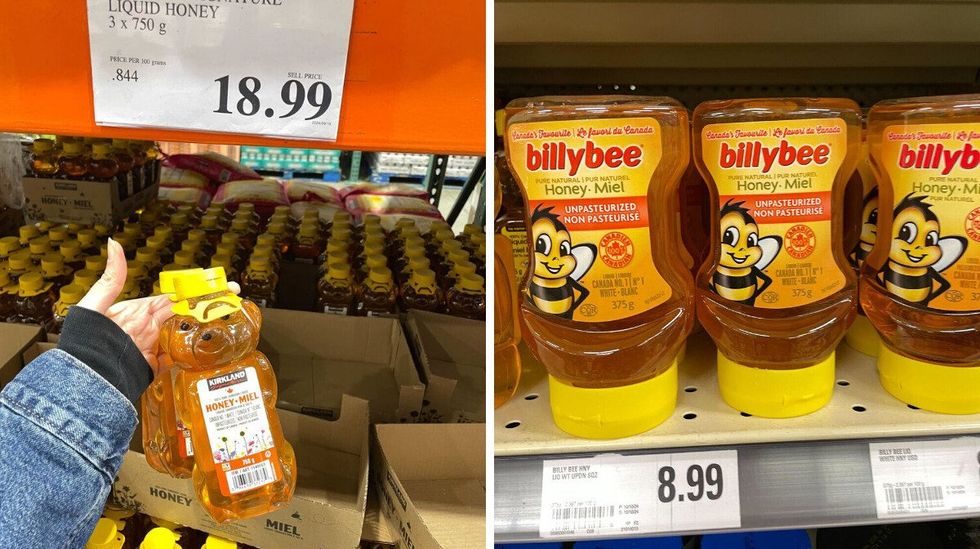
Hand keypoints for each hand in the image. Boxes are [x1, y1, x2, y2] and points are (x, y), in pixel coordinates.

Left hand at [77, 238, 239, 375]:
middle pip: (185, 314)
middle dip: (209, 306)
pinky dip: (186, 356)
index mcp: (139, 311)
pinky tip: (201, 350)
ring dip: (202, 330)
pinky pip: (174, 360)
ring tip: (225, 322)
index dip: (195, 289)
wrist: (83, 376)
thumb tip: (114, 245)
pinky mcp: (152, 367)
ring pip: (184, 335)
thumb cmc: (85, 340)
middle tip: (232, 299)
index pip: (174, 296)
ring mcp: (152, 347)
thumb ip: (112, 277)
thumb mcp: (96, 304)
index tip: (216, 283)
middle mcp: (148, 328)